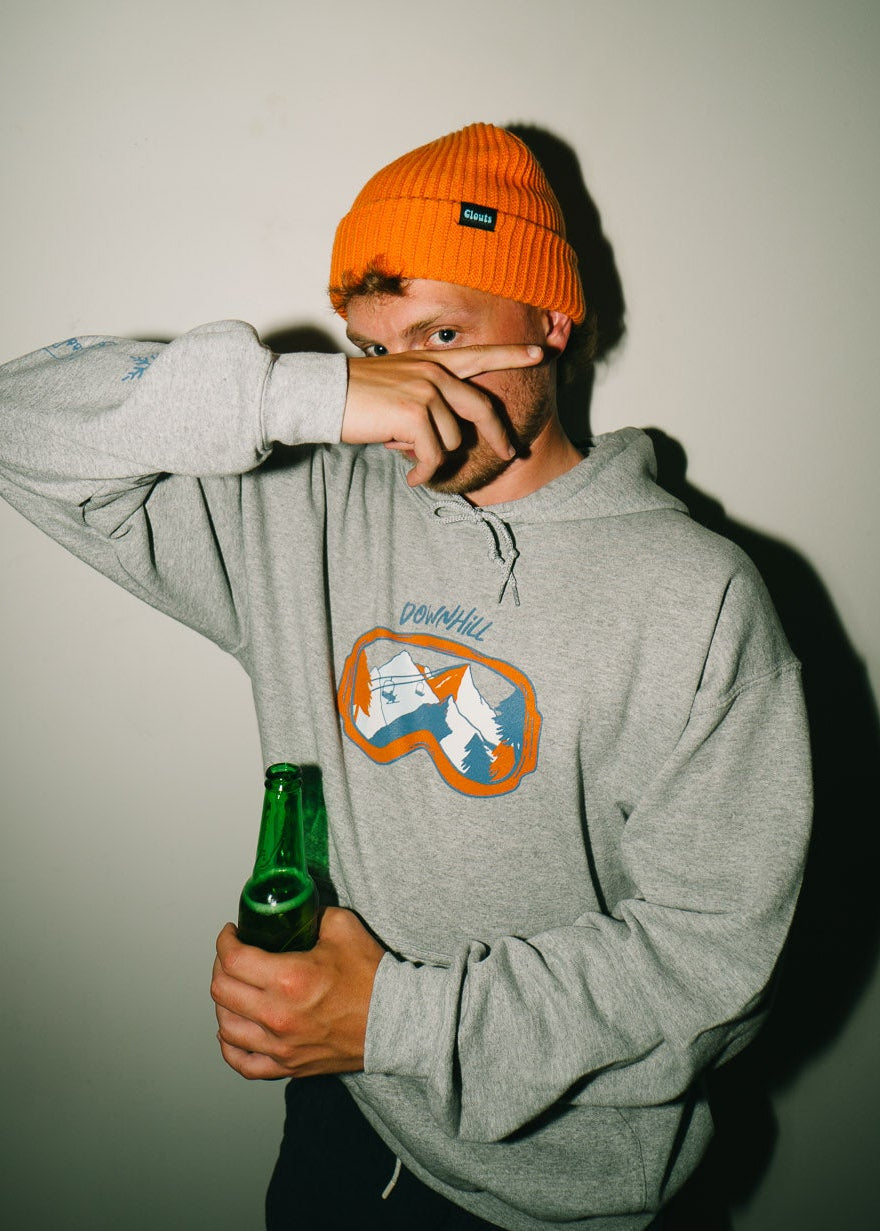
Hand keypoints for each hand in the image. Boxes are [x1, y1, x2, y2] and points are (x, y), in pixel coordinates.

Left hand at [211, 907, 384, 1079]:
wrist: (395, 1021)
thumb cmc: (371, 977)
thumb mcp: (342, 927)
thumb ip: (311, 914)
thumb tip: (293, 911)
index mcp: (289, 979)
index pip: (232, 958)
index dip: (225, 941)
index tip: (231, 933)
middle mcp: (278, 1015)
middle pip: (221, 991)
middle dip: (221, 966)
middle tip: (233, 955)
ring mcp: (280, 1045)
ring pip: (225, 1026)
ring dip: (224, 1002)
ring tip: (234, 988)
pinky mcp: (288, 1065)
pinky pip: (242, 1062)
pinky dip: (230, 1046)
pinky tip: (234, 1029)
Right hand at [343, 344, 543, 486]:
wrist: (322, 395)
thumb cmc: (356, 398)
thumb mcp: (397, 387)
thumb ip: (426, 399)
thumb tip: (448, 435)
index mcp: (430, 362)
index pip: (479, 354)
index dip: (511, 354)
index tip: (539, 353)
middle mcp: (432, 370)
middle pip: (481, 407)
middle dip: (499, 435)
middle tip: (509, 453)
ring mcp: (425, 390)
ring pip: (453, 439)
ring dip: (435, 458)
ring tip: (413, 463)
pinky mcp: (414, 413)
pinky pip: (434, 455)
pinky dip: (424, 472)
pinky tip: (413, 479)